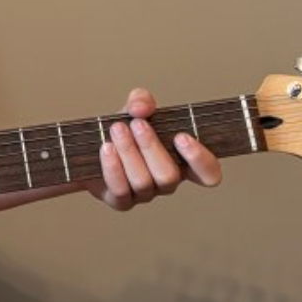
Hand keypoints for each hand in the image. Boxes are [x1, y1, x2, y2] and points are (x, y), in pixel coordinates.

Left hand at [88, 88, 221, 211]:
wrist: (92, 146)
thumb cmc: (124, 130)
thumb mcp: (135, 110)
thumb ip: (142, 100)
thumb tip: (142, 107)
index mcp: (182, 162)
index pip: (208, 174)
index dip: (201, 160)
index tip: (181, 136)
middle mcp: (166, 183)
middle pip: (169, 176)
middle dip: (151, 147)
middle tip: (137, 124)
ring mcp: (144, 195)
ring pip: (143, 182)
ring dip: (129, 152)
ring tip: (117, 129)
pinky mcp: (120, 201)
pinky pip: (120, 190)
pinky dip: (113, 167)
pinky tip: (107, 148)